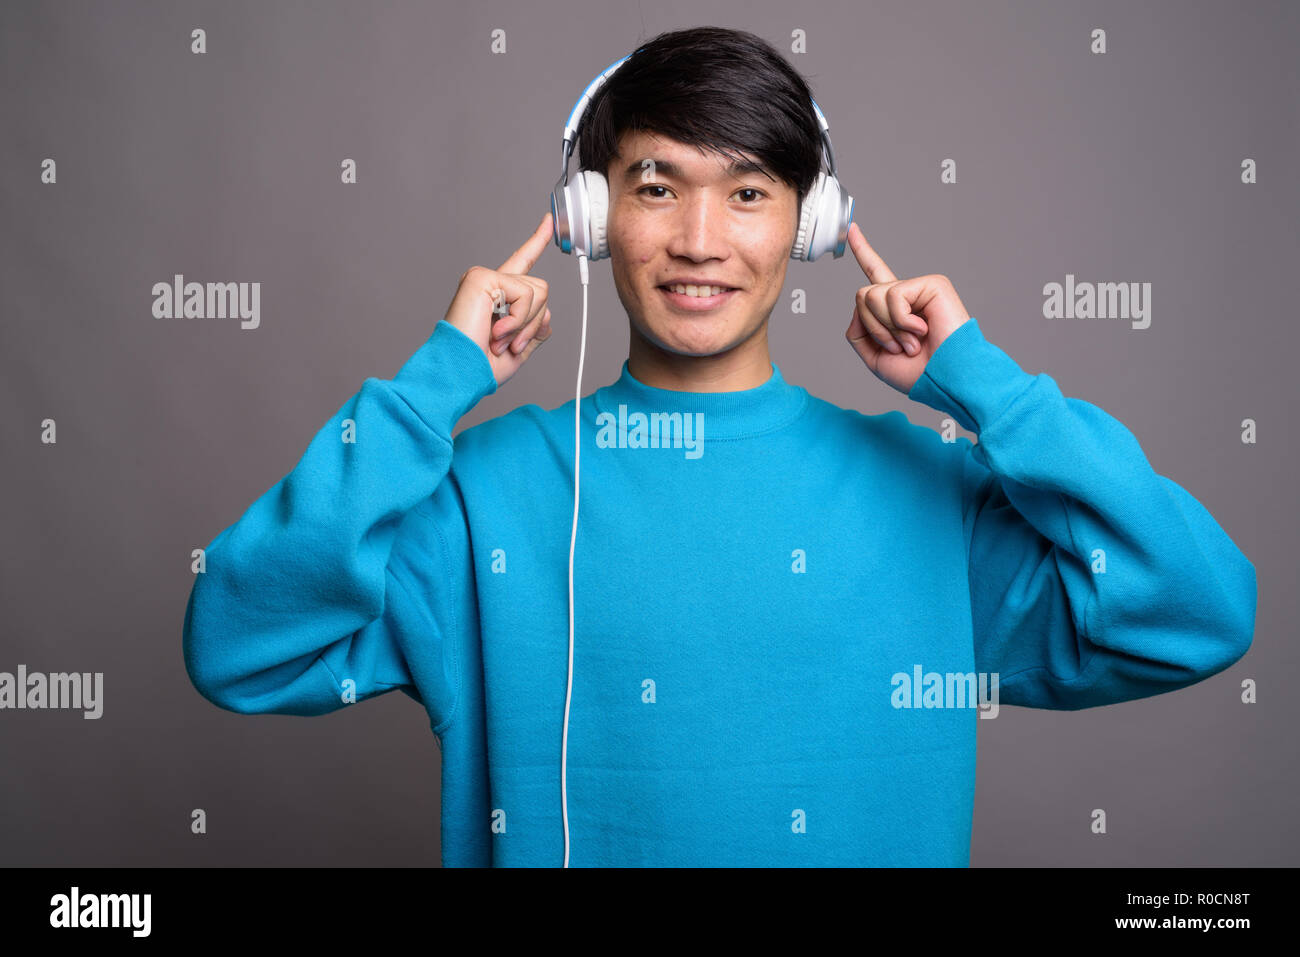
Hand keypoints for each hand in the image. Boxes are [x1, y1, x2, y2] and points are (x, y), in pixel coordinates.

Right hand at [443, 212, 554, 387]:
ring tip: (500, 340)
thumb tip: (546, 315)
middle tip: (510, 344)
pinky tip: (496, 332)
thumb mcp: (519, 350)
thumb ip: (534, 330)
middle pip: (541, 289)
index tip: (549, 220)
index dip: (537, 241)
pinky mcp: (482, 278)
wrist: (460, 374)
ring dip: (525, 325)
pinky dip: (517, 320)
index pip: (521, 263)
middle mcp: (489, 282)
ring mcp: (484, 277)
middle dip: (533, 323)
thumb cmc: (480, 367)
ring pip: (538, 292)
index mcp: (497, 296)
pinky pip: (524, 294)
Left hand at [843, 221, 970, 394]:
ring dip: (887, 328)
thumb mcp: (874, 357)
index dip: (863, 252)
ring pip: (872, 295)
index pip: (875, 276)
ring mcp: (919, 287)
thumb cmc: (918, 373)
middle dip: (874, 328)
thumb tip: (860, 304)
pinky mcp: (932, 284)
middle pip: (862, 296)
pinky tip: (922, 330)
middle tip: (900, 347)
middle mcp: (906, 294)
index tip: (852, 229)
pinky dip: (901, 321)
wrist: (944, 379)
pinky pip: (893, 296)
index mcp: (894, 309)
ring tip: (912, 342)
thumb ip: (857, 331)